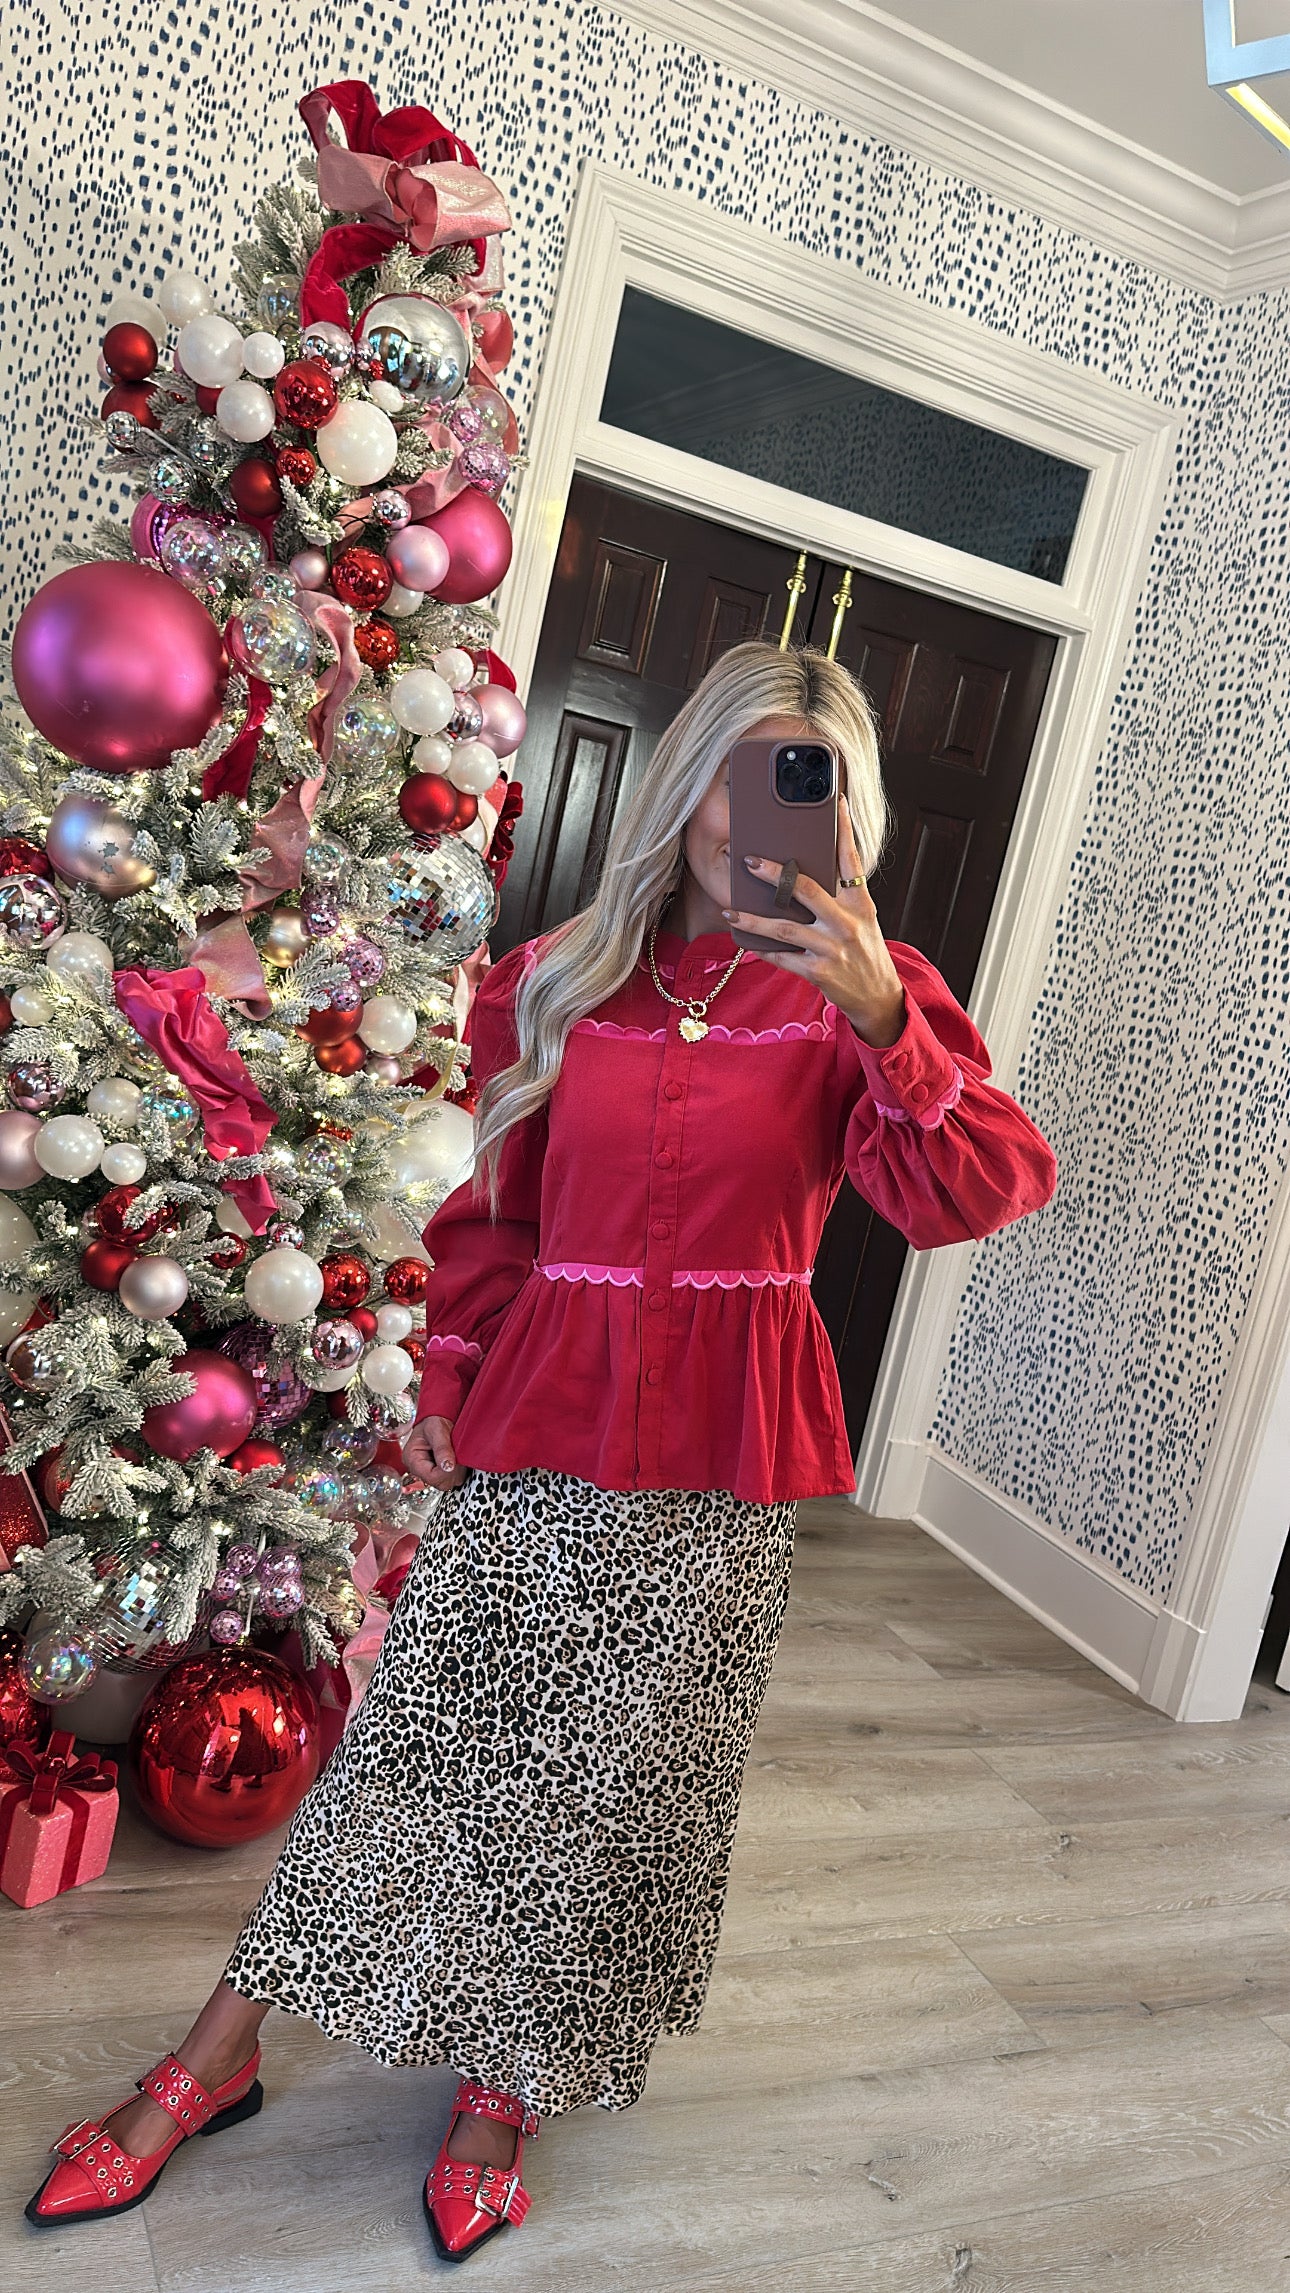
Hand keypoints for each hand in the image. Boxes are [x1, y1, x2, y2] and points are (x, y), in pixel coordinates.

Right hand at [401, 1414, 468, 1490]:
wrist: (438, 1418)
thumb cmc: (433, 1421)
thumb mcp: (437, 1430)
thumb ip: (442, 1448)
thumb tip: (448, 1466)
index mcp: (412, 1459)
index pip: (431, 1476)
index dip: (445, 1471)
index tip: (454, 1461)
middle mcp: (418, 1468)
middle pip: (439, 1483)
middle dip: (452, 1472)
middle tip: (456, 1456)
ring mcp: (428, 1472)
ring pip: (447, 1483)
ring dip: (456, 1471)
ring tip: (455, 1455)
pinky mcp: (437, 1473)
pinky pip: (450, 1479)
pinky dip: (457, 1471)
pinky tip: (455, 1459)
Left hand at [723, 799, 907, 1046]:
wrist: (878, 996)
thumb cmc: (864, 951)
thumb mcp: (862, 919)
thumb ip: (841, 895)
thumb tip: (806, 872)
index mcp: (860, 904)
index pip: (850, 860)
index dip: (843, 830)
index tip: (836, 802)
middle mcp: (847, 922)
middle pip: (806, 889)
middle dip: (775, 874)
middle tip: (749, 861)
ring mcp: (832, 948)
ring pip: (784, 927)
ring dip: (753, 919)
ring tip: (731, 909)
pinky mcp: (819, 971)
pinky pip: (782, 957)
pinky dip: (762, 949)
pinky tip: (744, 941)